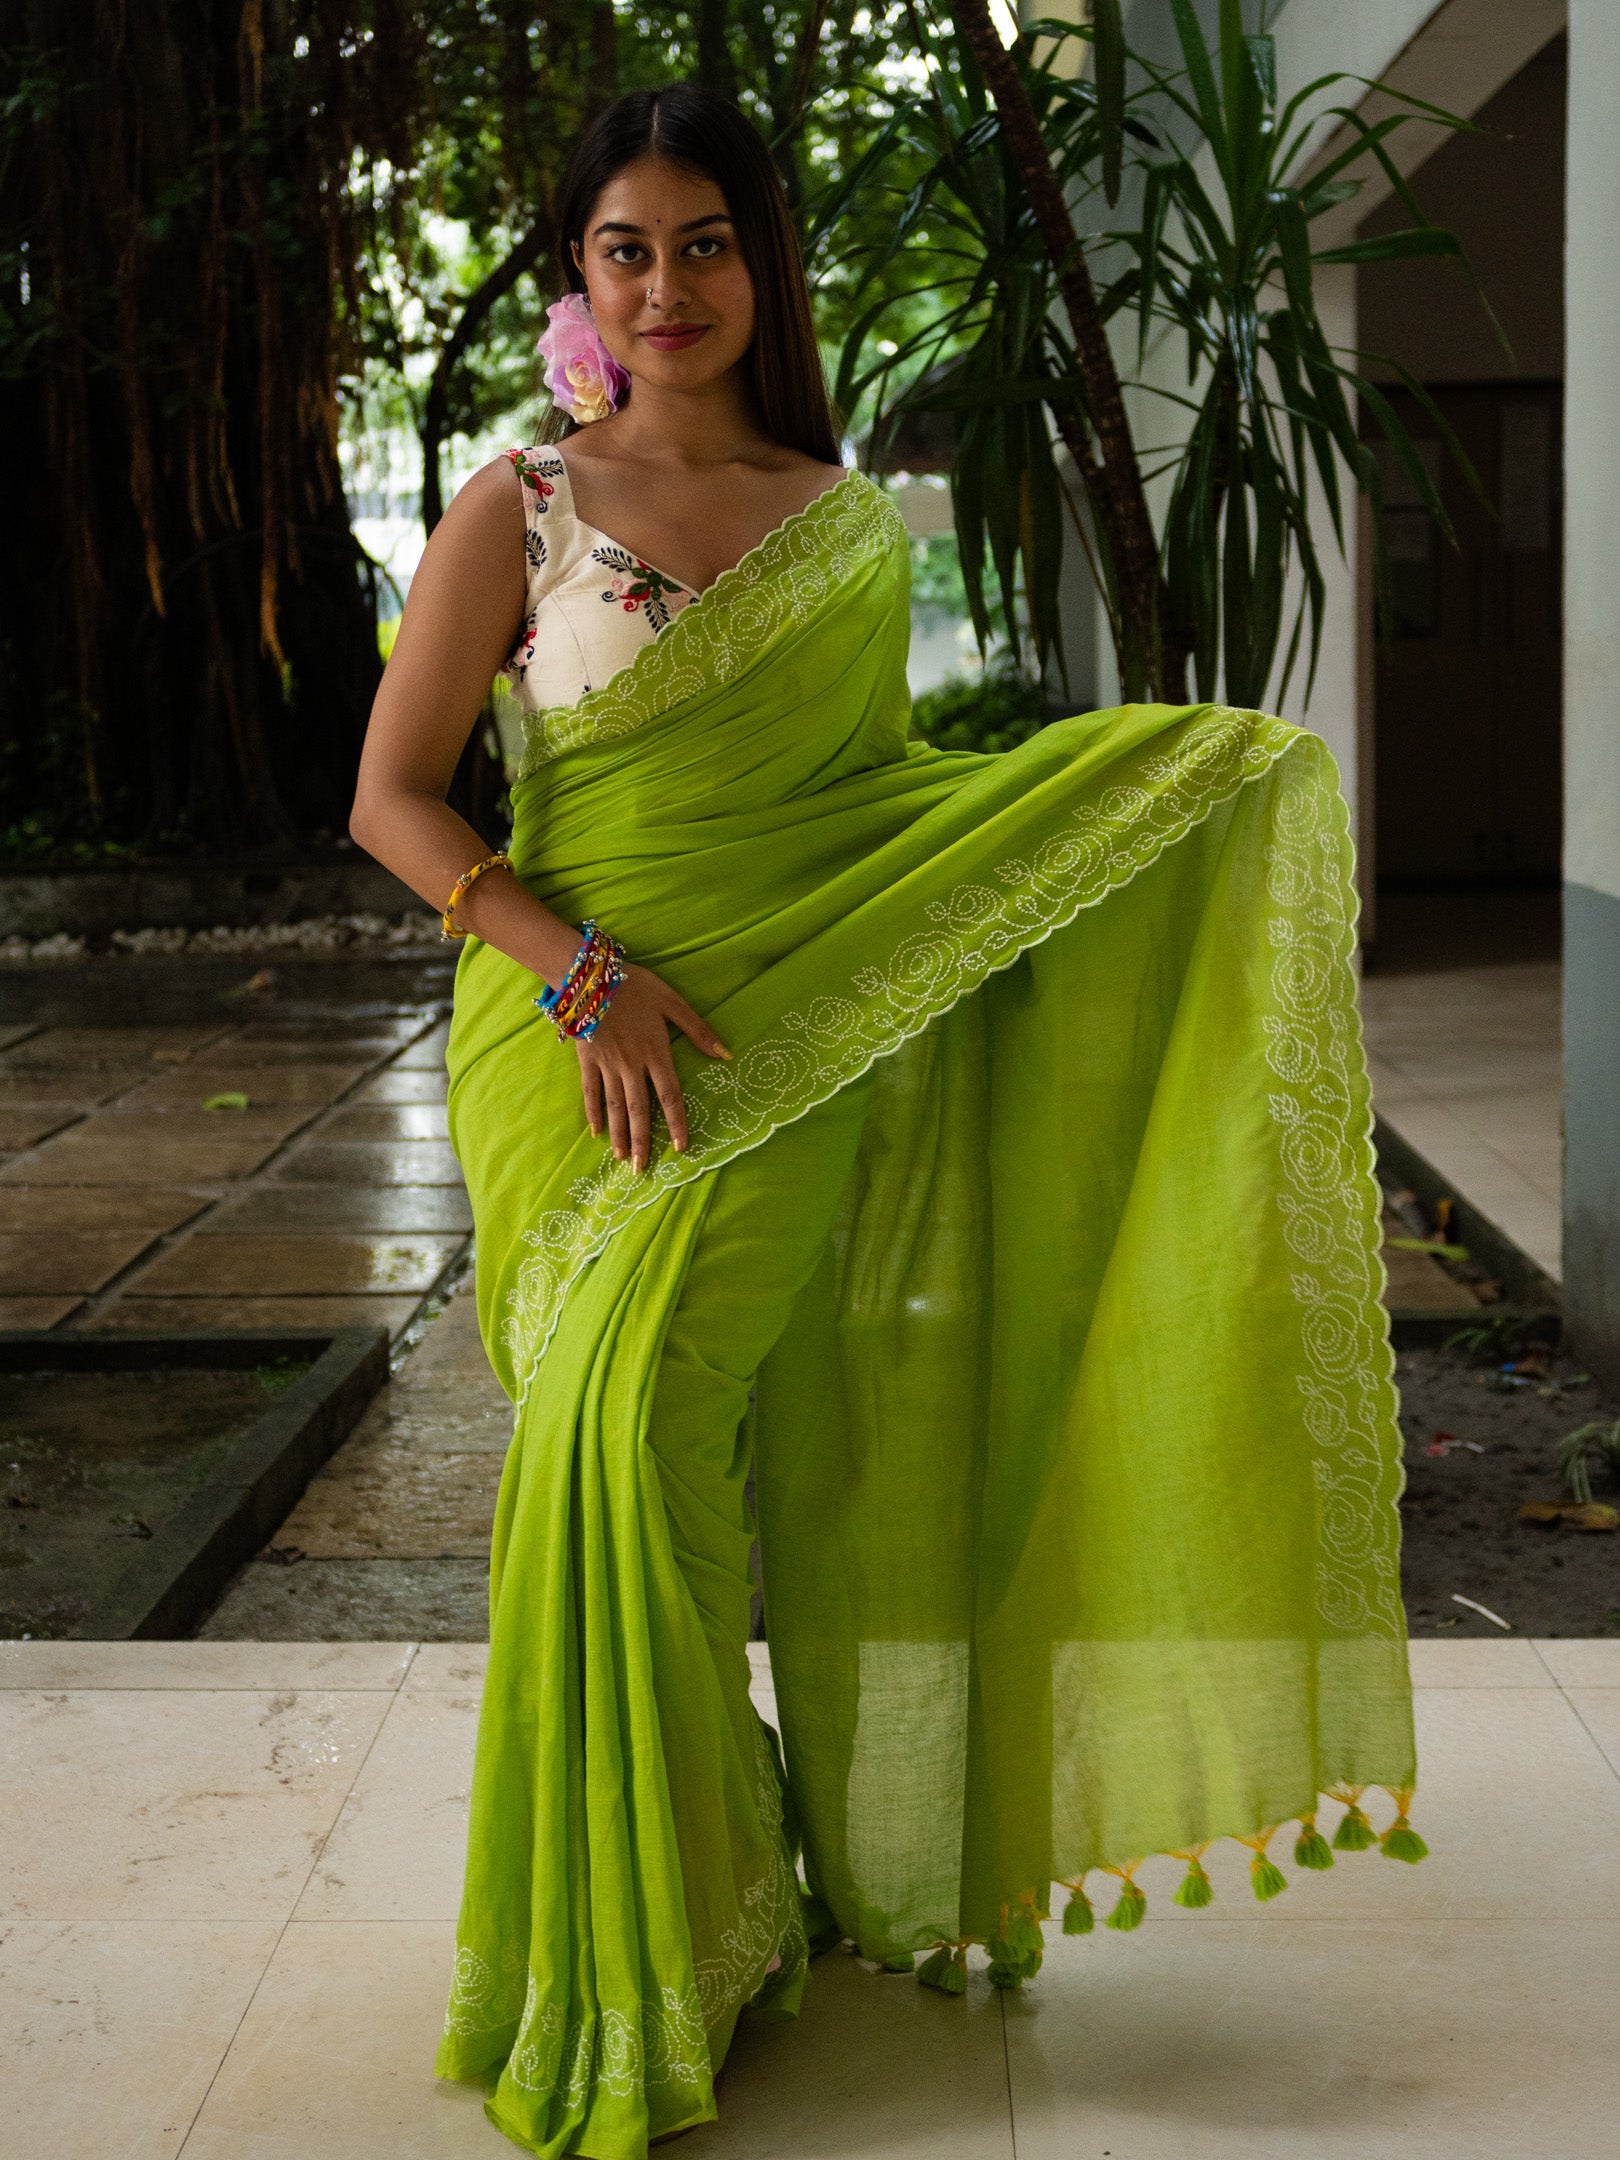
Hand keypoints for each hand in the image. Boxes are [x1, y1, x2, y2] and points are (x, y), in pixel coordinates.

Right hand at [574, 964, 729, 1171]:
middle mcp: (631, 1066)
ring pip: (614, 1107)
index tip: (682, 1148)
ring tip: (623, 1159)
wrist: (590, 975)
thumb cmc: (636, 986)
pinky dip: (593, 1113)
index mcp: (656, 1054)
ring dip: (620, 1135)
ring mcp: (607, 1065)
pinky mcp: (587, 1060)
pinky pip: (590, 1092)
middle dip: (643, 1142)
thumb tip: (726, 1054)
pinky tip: (596, 1132)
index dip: (678, 1124)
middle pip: (639, 1111)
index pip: (670, 1097)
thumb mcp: (673, 1002)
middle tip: (643, 1170)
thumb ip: (698, 1030)